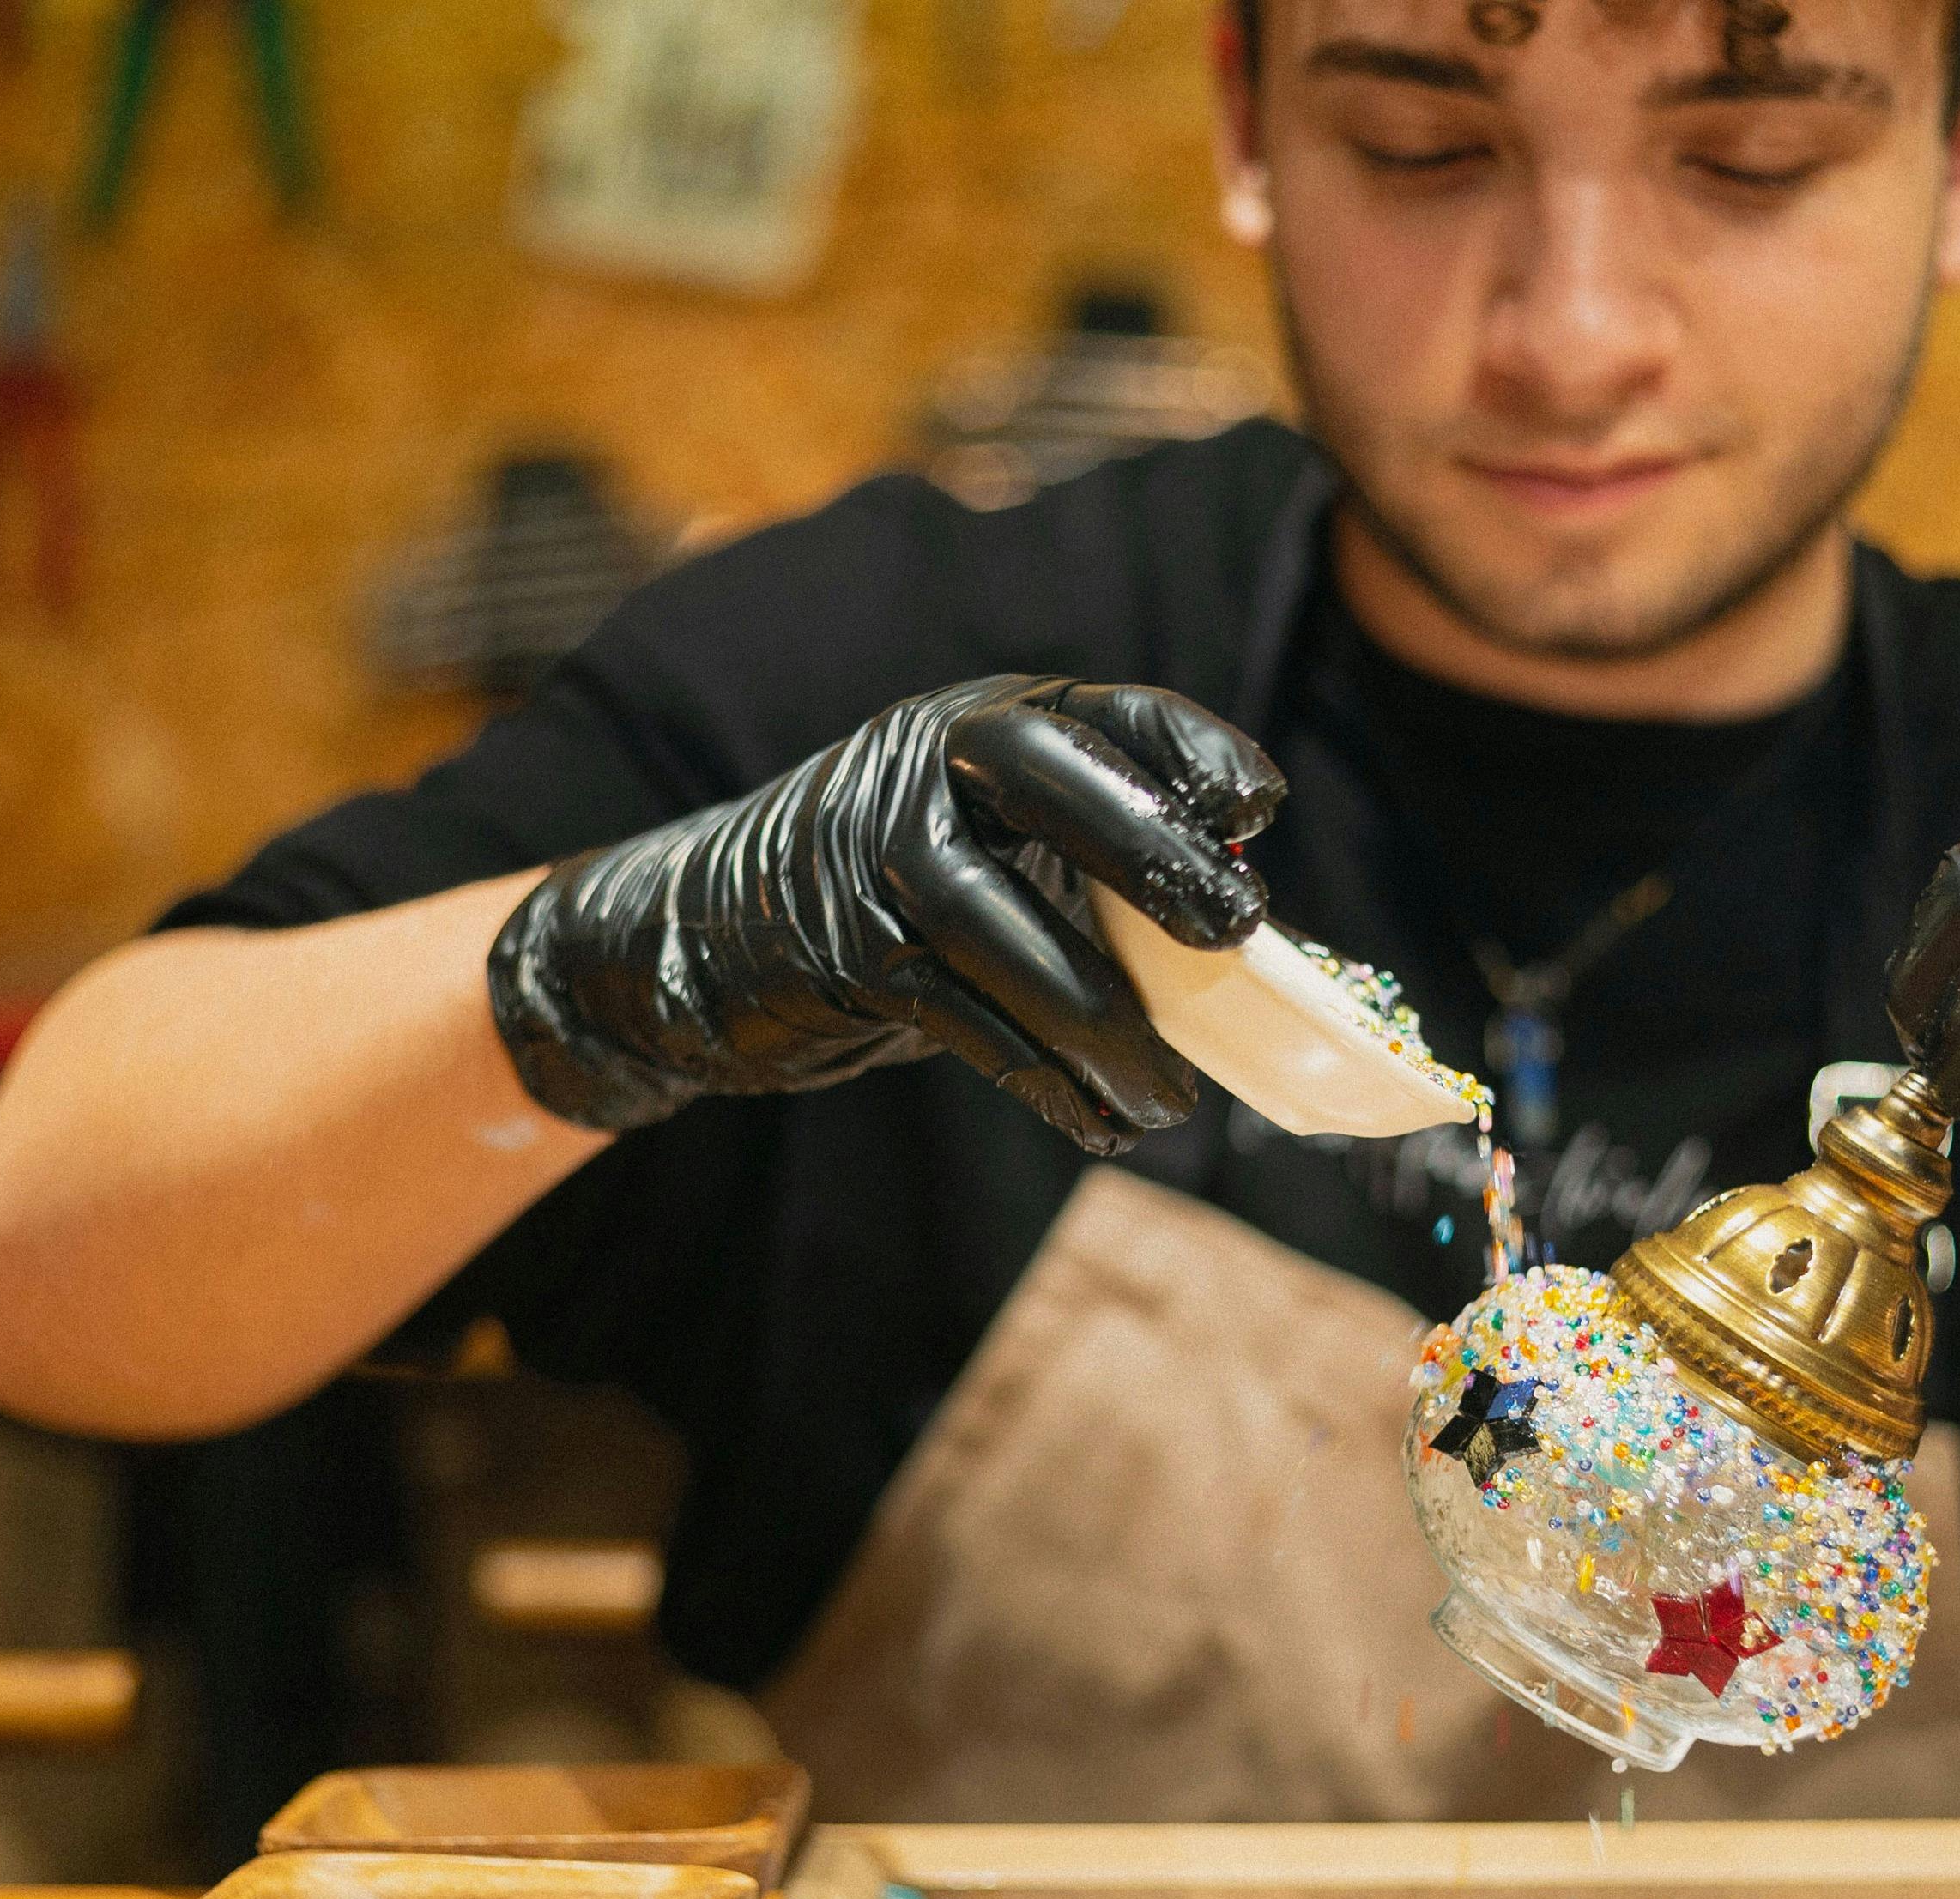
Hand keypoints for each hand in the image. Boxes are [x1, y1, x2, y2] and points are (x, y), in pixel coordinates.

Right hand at [489, 677, 1280, 1150]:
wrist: (699, 933)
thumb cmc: (894, 896)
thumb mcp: (991, 848)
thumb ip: (1096, 870)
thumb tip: (1258, 948)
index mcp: (983, 727)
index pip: (1104, 714)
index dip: (1188, 750)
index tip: (1260, 807)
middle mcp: (926, 767)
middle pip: (1054, 784)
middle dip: (1154, 854)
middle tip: (1240, 930)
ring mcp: (875, 855)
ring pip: (1011, 934)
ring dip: (1105, 1029)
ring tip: (1172, 1100)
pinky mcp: (844, 951)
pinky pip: (968, 1022)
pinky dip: (1045, 1082)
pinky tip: (1102, 1124)